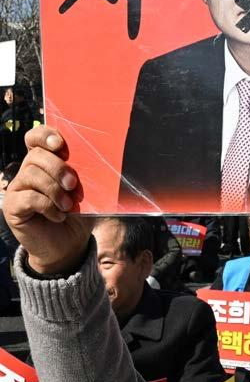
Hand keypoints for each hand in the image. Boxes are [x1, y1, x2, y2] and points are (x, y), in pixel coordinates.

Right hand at [4, 126, 93, 274]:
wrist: (68, 246)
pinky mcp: (13, 207)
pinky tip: (58, 216)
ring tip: (68, 205)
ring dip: (54, 189)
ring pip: (31, 174)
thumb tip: (104, 161)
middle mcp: (28, 171)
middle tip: (73, 184)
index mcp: (45, 162)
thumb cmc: (77, 215)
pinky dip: (47, 206)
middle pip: (35, 156)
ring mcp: (18, 189)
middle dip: (57, 167)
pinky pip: (28, 198)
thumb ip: (87, 175)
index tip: (60, 145)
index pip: (35, 137)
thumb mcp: (86, 192)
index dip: (45, 135)